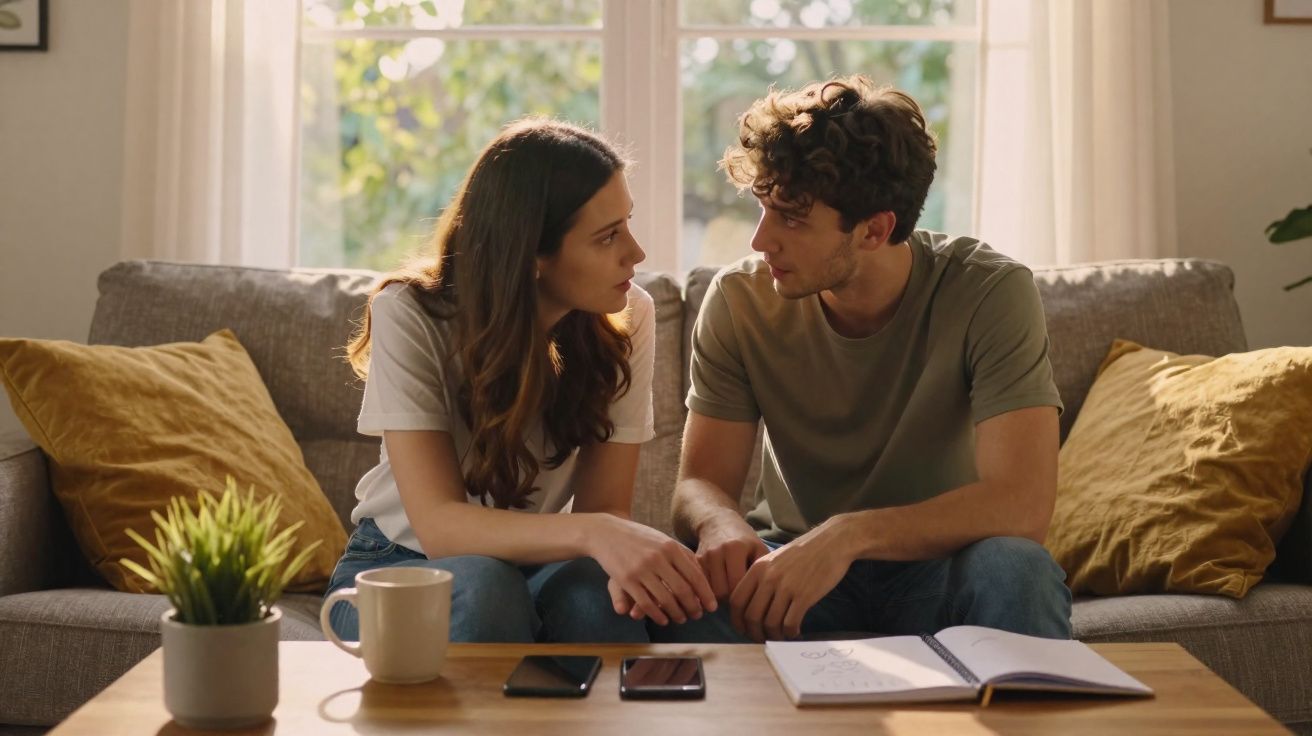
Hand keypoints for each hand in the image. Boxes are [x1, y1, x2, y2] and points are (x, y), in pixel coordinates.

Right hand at [588, 514, 717, 625]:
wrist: (607, 532)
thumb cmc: (640, 538)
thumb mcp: (663, 540)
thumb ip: (683, 555)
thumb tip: (702, 573)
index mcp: (671, 547)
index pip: (695, 575)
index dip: (706, 594)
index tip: (712, 606)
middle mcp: (658, 558)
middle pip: (683, 590)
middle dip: (693, 607)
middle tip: (697, 615)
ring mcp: (641, 569)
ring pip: (665, 599)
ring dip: (676, 613)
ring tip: (681, 619)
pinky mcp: (626, 580)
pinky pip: (646, 603)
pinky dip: (657, 615)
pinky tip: (663, 620)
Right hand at [693, 516, 768, 602]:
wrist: (717, 521)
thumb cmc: (743, 539)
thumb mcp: (758, 549)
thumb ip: (762, 570)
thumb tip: (761, 595)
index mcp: (736, 549)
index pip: (738, 585)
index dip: (745, 595)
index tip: (750, 597)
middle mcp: (717, 552)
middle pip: (722, 591)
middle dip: (731, 599)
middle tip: (739, 597)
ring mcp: (704, 557)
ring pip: (709, 591)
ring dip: (719, 597)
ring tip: (729, 593)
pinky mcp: (695, 562)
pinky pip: (701, 584)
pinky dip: (709, 590)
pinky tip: (718, 587)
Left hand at [729, 525, 851, 641]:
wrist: (831, 543)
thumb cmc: (804, 552)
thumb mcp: (775, 559)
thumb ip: (761, 578)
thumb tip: (752, 604)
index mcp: (758, 569)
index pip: (736, 600)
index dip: (737, 619)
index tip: (744, 629)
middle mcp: (768, 578)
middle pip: (751, 616)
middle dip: (754, 633)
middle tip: (762, 638)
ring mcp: (786, 587)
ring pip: (770, 623)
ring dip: (774, 635)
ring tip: (780, 636)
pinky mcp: (804, 596)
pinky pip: (790, 623)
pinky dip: (790, 633)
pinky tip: (795, 632)